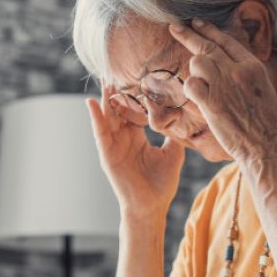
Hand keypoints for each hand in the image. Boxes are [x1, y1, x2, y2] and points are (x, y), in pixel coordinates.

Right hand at [85, 83, 185, 216]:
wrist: (151, 207)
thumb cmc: (161, 184)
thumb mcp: (173, 153)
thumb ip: (175, 135)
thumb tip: (185, 118)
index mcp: (136, 137)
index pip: (133, 110)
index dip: (135, 94)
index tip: (140, 74)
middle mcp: (123, 139)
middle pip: (118, 109)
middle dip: (116, 91)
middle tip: (115, 70)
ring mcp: (113, 146)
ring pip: (107, 117)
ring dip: (105, 99)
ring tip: (104, 80)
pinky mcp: (107, 155)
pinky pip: (100, 133)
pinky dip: (95, 118)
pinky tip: (91, 102)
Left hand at [168, 18, 276, 161]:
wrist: (268, 147)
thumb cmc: (267, 124)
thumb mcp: (263, 89)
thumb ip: (244, 73)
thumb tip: (225, 64)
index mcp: (253, 66)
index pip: (226, 41)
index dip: (208, 30)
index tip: (196, 22)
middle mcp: (238, 71)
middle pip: (207, 46)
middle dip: (187, 35)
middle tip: (174, 27)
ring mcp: (225, 85)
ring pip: (197, 63)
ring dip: (193, 72)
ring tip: (202, 87)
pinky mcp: (212, 103)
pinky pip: (191, 85)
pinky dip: (190, 90)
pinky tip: (198, 98)